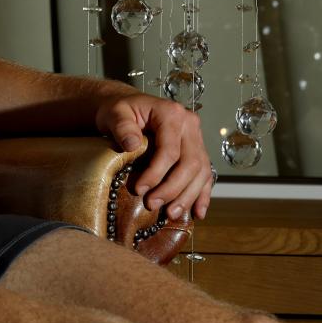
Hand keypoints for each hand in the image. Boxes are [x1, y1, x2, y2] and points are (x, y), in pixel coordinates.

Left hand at [95, 94, 213, 220]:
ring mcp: (197, 138)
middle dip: (172, 189)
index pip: (170, 150)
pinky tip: (197, 212)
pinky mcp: (198, 150)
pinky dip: (202, 194)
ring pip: (201, 172)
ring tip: (171, 214)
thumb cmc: (120, 111)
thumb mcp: (115, 113)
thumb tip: (132, 145)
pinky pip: (206, 174)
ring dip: (187, 196)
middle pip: (190, 163)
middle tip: (152, 204)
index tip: (140, 189)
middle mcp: (190, 125)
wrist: (128, 108)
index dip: (156, 173)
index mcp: (172, 113)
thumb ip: (122, 127)